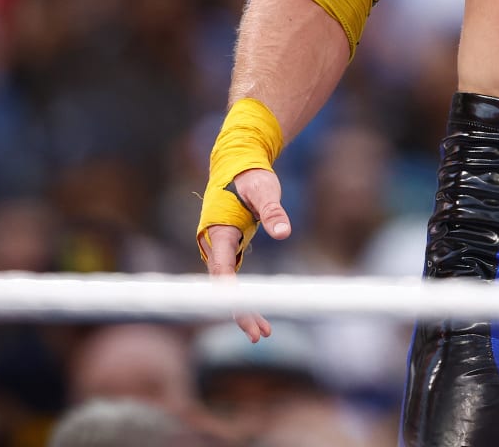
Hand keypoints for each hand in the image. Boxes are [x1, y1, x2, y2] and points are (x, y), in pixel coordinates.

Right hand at [203, 166, 291, 341]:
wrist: (239, 164)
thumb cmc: (250, 176)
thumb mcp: (264, 190)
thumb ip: (272, 211)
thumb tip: (284, 233)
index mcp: (218, 229)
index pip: (220, 264)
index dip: (226, 287)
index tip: (236, 306)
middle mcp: (214, 243)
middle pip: (223, 285)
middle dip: (239, 310)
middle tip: (258, 334)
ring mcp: (221, 249)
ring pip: (229, 288)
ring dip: (244, 310)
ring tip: (264, 333)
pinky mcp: (231, 250)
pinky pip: (237, 281)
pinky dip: (248, 298)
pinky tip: (263, 317)